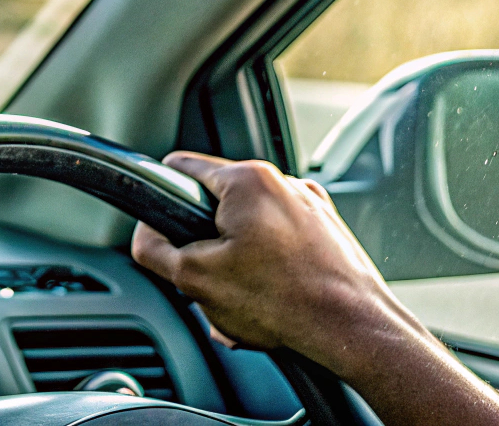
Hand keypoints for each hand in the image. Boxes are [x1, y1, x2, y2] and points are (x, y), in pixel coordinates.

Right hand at [131, 154, 498, 425]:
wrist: (354, 330)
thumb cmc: (285, 303)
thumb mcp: (195, 280)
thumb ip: (154, 250)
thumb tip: (144, 236)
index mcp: (248, 180)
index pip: (183, 167)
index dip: (161, 196)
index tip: (157, 220)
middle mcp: (283, 182)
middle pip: (219, 206)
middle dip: (207, 246)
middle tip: (209, 281)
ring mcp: (310, 206)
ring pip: (251, 229)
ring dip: (238, 263)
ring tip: (244, 301)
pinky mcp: (328, 231)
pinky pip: (282, 243)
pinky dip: (270, 268)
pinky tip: (270, 302)